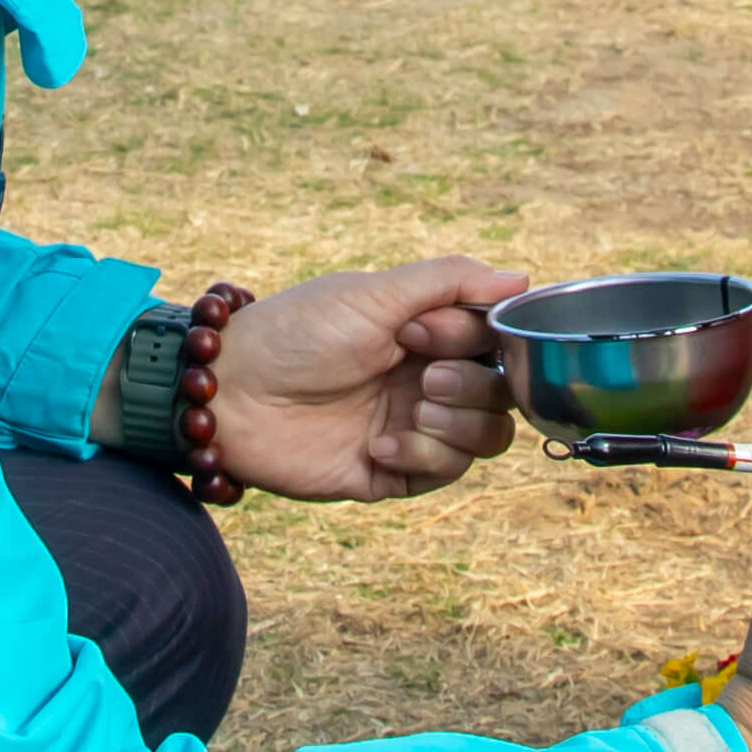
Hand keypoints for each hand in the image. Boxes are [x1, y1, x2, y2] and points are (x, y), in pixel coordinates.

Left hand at [198, 258, 526, 502]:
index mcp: (427, 332)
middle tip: (419, 376)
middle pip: (502, 392)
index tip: (420, 330)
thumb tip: (521, 279)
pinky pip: (446, 472)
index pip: (495, 340)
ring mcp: (413, 427)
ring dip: (459, 424)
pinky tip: (376, 444)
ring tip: (411, 410)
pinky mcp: (394, 472)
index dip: (474, 339)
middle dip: (470, 385)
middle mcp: (427, 379)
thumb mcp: (372, 293)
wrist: (230, 394)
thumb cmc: (295, 332)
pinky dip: (422, 456)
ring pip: (488, 437)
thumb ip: (449, 282)